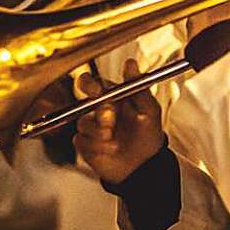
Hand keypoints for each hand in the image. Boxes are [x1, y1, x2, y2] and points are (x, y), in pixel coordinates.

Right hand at [73, 60, 163, 183]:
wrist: (143, 166)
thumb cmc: (147, 136)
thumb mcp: (149, 110)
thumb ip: (138, 86)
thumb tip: (130, 63)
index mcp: (112, 97)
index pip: (93, 83)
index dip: (89, 84)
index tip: (96, 91)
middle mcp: (98, 110)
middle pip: (81, 100)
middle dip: (95, 110)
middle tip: (109, 120)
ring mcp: (90, 127)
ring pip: (83, 123)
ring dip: (101, 133)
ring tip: (116, 141)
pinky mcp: (85, 144)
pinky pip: (81, 140)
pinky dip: (97, 146)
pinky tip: (110, 149)